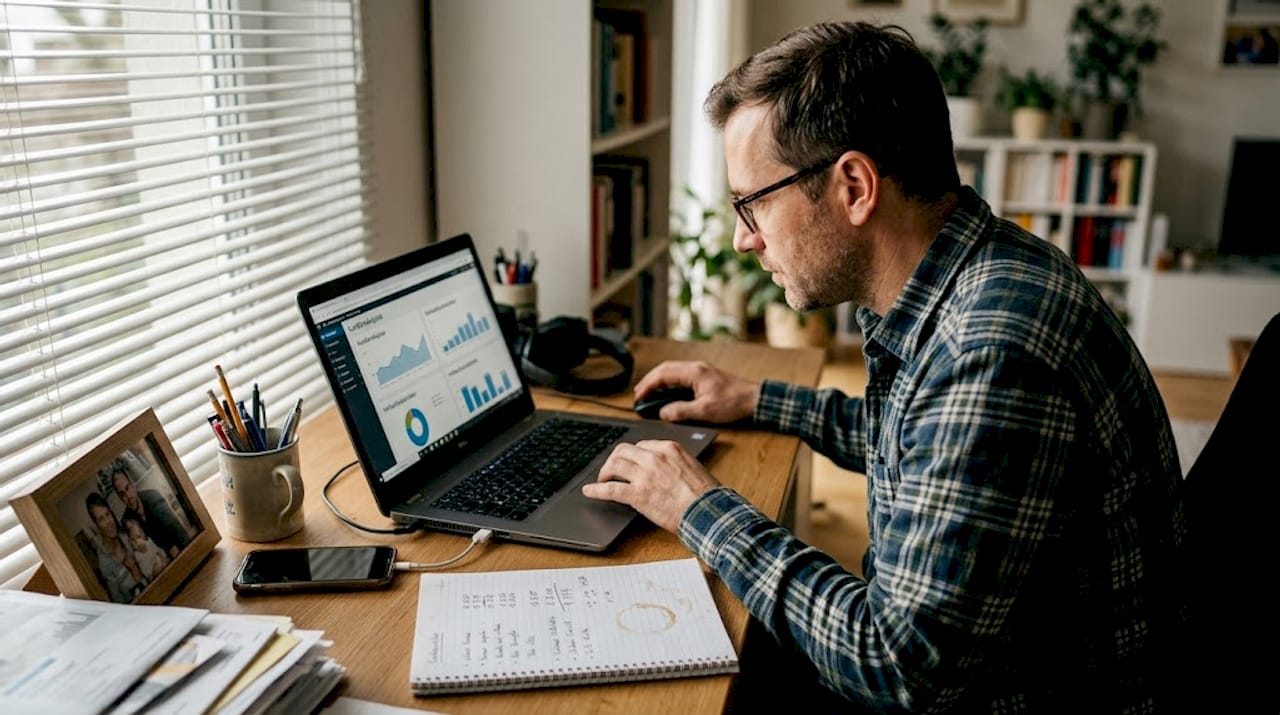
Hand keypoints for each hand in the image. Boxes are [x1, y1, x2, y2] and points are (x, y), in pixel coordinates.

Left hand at [582, 440, 721, 532]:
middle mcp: (654, 457)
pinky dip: (596, 490)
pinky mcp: (638, 494)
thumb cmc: (705, 495)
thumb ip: (674, 463)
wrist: (708, 512)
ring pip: (614, 465)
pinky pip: (610, 489)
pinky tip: (590, 491)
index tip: (628, 463)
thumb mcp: (691, 467)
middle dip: (614, 460)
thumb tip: (662, 469)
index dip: (632, 455)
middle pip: (623, 450)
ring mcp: (645, 475)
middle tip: (611, 470)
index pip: (641, 444)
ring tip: (602, 480)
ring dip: (604, 472)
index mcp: (669, 448)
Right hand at [634, 360, 760, 423]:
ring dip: (659, 380)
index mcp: (694, 372)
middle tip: (639, 394)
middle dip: (649, 381)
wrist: (754, 399)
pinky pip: (681, 375)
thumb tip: (663, 413)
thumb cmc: (734, 402)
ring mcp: (701, 370)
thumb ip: (681, 411)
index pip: (663, 375)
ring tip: (649, 392)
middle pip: (664, 369)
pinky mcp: (705, 376)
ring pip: (672, 370)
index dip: (648, 386)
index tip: (639, 396)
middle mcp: (696, 367)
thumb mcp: (705, 411)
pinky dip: (669, 382)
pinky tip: (667, 392)